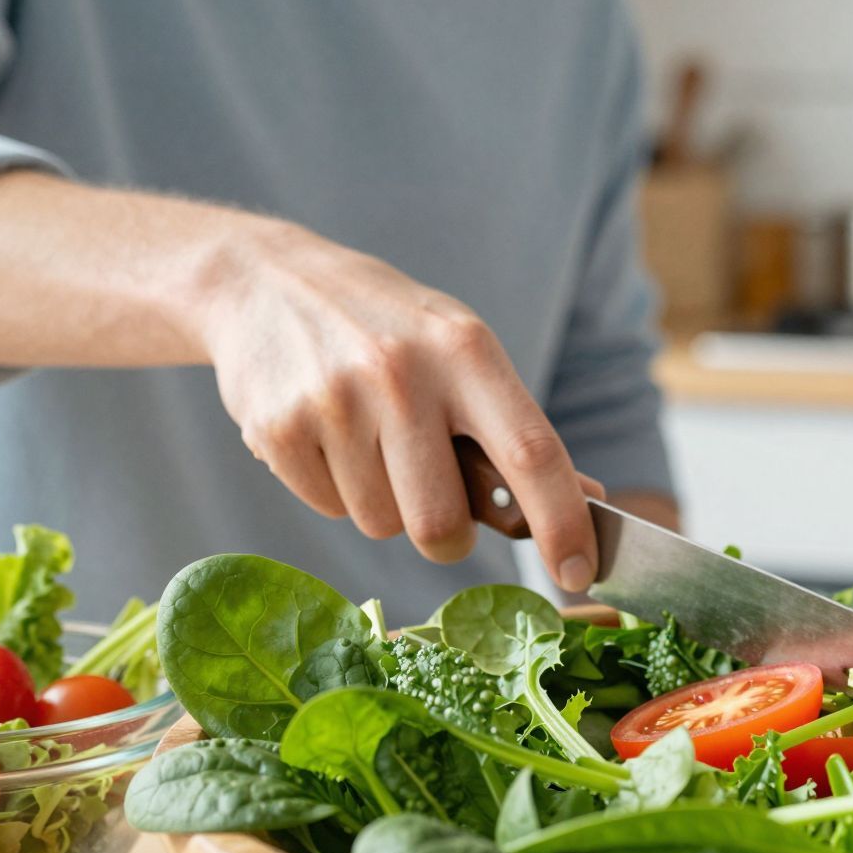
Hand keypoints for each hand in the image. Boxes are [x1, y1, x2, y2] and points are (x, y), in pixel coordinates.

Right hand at [199, 221, 600, 587]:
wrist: (264, 280)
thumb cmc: (389, 328)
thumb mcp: (462, 350)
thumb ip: (516, 425)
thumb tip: (588, 498)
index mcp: (466, 352)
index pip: (532, 453)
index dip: (562, 523)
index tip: (579, 572)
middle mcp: (402, 374)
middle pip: (442, 522)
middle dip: (448, 537)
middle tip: (440, 506)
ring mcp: (334, 401)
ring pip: (382, 524)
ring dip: (387, 504)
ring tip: (369, 440)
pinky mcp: (276, 429)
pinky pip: (329, 509)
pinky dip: (336, 490)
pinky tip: (327, 434)